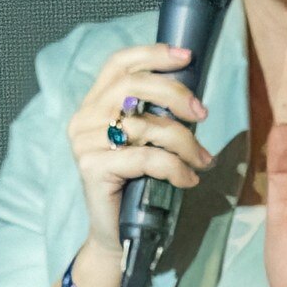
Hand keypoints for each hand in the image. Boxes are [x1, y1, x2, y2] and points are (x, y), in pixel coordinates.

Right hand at [66, 43, 214, 264]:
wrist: (117, 233)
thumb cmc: (138, 182)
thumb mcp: (146, 139)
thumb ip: (155, 113)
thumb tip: (194, 94)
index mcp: (94, 103)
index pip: (118, 64)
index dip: (152, 54)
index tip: (187, 56)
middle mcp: (84, 118)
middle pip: (132, 86)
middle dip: (175, 94)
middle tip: (202, 114)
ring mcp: (84, 143)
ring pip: (146, 126)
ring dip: (185, 142)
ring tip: (203, 160)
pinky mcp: (92, 168)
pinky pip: (146, 158)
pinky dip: (175, 167)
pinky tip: (188, 179)